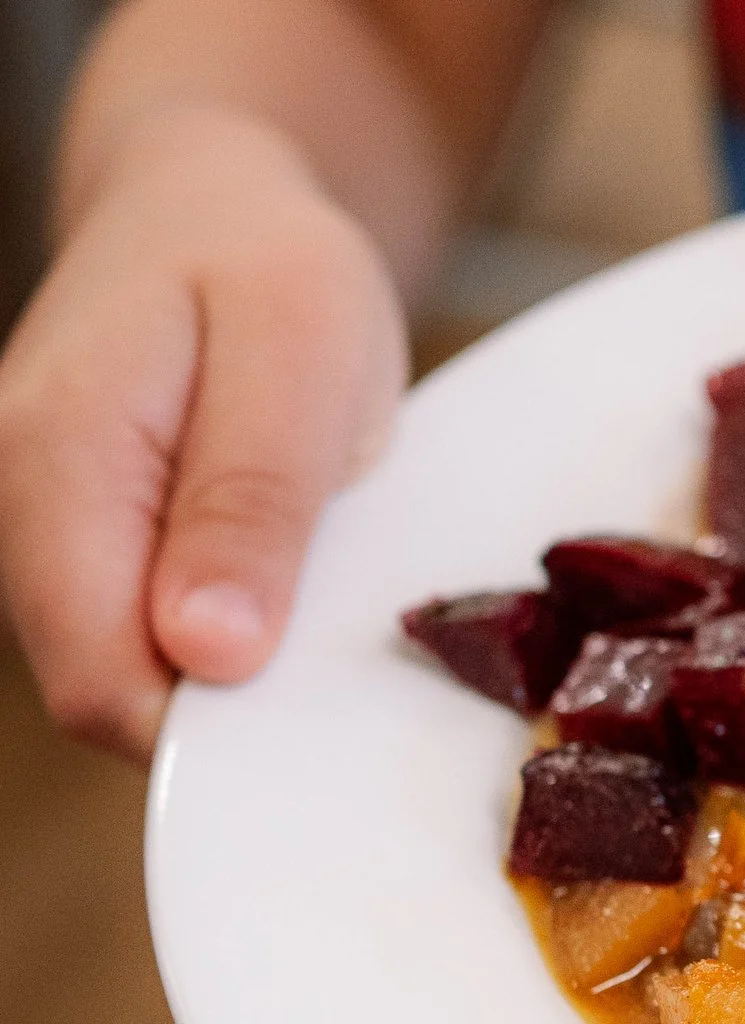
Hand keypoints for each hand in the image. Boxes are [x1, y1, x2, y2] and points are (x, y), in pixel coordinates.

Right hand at [0, 106, 404, 758]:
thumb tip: (209, 653)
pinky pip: (152, 636)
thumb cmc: (266, 263)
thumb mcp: (297, 352)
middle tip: (343, 632)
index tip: (325, 701)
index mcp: (53, 464)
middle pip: (111, 694)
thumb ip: (251, 501)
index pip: (103, 680)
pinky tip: (286, 582)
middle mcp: (17, 514)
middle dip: (238, 702)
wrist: (209, 208)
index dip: (218, 727)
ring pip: (135, 672)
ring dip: (242, 665)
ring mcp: (42, 538)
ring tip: (319, 582)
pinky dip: (233, 634)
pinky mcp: (84, 551)